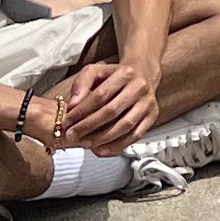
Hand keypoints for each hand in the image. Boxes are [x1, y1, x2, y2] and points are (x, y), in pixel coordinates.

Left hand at [48, 55, 162, 153]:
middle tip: (72, 136)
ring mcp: (148, 103)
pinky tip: (102, 150)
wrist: (144, 73)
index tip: (67, 122)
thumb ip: (81, 84)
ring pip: (125, 125)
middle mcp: (139, 88)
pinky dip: (118, 146)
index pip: (100, 95)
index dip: (82, 110)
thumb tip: (73, 104)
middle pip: (112, 111)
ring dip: (103, 139)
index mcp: (125, 73)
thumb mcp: (96, 70)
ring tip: (86, 145)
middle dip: (89, 126)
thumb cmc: (115, 74)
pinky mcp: (152, 116)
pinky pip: (136, 135)